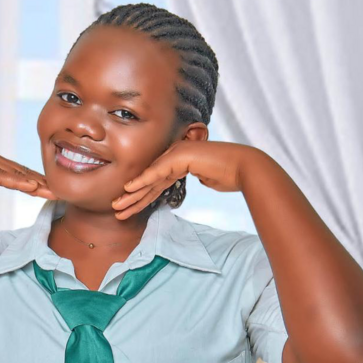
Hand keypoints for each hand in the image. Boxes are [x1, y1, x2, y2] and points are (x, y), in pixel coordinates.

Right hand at [0, 147, 57, 198]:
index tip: (50, 190)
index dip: (36, 182)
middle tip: (63, 192)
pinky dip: (21, 182)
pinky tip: (34, 187)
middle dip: (44, 183)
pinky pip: (5, 177)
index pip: (19, 173)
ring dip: (39, 184)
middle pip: (24, 172)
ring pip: (19, 174)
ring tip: (56, 192)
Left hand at [111, 140, 256, 218]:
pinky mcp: (180, 156)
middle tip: (117, 209)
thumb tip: (199, 180)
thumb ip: (199, 179)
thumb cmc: (231, 174)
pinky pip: (157, 173)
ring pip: (149, 179)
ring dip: (132, 194)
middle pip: (149, 182)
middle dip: (132, 197)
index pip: (157, 183)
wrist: (245, 167)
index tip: (129, 208)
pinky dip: (142, 181)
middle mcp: (176, 156)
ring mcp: (177, 154)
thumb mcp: (209, 180)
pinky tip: (129, 189)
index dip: (142, 196)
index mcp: (181, 162)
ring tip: (118, 206)